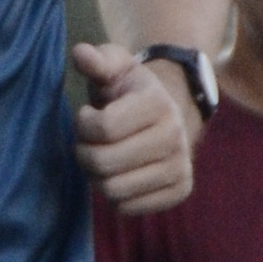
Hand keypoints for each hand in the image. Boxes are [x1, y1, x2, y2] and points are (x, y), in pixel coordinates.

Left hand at [72, 40, 201, 211]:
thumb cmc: (128, 91)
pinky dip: (114, 196)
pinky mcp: (180, 191)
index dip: (84, 123)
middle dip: (85, 153)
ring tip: (103, 157)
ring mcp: (181, 167)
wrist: (164, 115)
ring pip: (114, 190)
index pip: (103, 128)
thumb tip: (81, 53)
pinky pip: (128, 208)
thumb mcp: (114, 67)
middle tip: (89, 142)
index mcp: (158, 103)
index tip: (88, 115)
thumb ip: (98, 60)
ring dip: (97, 177)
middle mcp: (176, 136)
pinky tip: (120, 174)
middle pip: (105, 163)